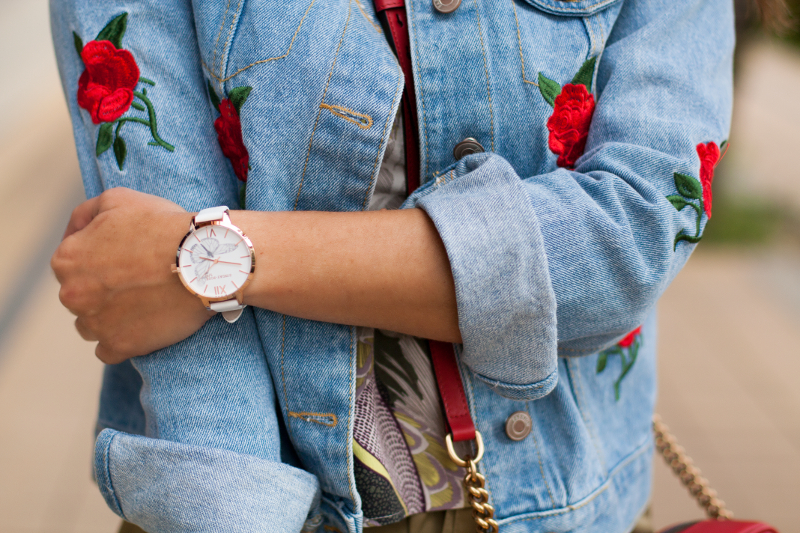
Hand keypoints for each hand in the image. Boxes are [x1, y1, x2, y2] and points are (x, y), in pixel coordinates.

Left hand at [51, 188, 211, 363]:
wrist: (203, 261)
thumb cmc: (163, 227)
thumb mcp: (119, 199)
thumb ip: (87, 213)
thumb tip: (76, 232)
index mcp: (67, 260)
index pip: (71, 264)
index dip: (100, 259)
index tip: (125, 258)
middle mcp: (72, 295)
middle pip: (80, 296)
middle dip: (102, 289)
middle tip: (138, 280)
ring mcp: (96, 324)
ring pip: (91, 325)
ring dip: (109, 316)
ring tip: (143, 303)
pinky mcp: (120, 346)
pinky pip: (109, 350)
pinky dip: (123, 340)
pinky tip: (142, 326)